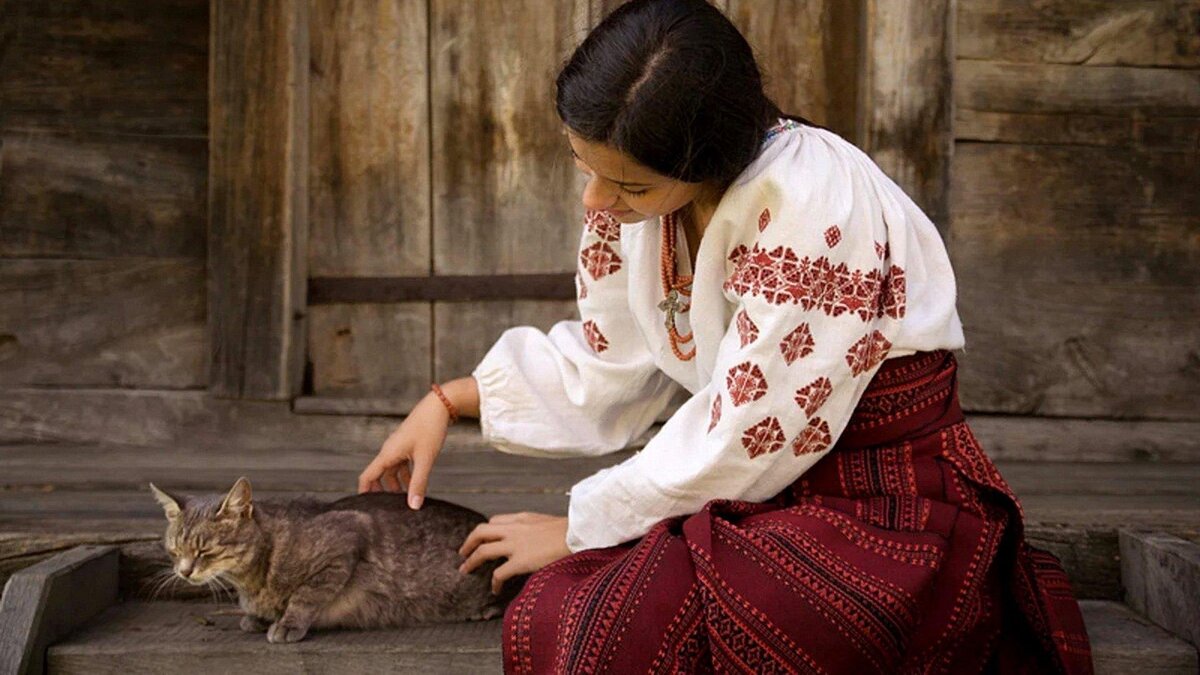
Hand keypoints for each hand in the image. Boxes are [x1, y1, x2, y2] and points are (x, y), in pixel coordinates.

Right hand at [357, 393, 452, 508]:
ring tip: (406, 500)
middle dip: (383, 492)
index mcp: (387, 454)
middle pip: (379, 476)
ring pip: (392, 471)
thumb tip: (413, 506)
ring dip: (397, 484)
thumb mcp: (425, 459)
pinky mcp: (408, 445)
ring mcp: (398, 447)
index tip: (366, 508)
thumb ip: (419, 483)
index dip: (364, 493)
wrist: (439, 406)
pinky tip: (415, 484)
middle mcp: (389, 451)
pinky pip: (402, 464)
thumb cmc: (430, 428)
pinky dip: (406, 475)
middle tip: (389, 508)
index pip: (367, 476)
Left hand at [458, 512, 571, 593]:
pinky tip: (494, 590)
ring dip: (471, 562)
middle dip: (468, 542)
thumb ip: (538, 528)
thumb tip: (538, 537)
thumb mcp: (551, 522)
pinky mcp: (520, 561)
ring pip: (483, 551)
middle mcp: (515, 529)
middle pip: (481, 531)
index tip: (483, 540)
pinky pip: (498, 574)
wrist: (579, 534)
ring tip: (465, 570)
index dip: (486, 531)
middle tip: (462, 553)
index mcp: (523, 518)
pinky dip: (493, 583)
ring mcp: (515, 545)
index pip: (496, 521)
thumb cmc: (572, 531)